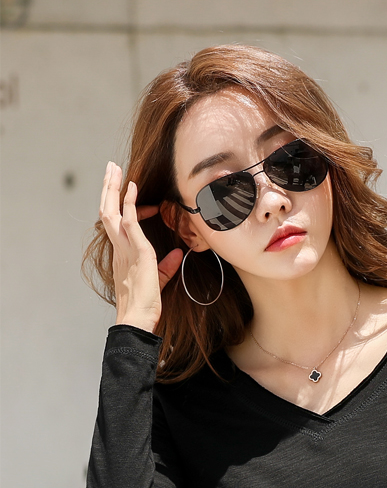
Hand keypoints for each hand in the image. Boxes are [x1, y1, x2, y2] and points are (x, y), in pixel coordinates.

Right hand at [99, 162, 182, 331]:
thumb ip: (167, 266)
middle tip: (110, 168)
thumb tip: (178, 254)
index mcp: (121, 254)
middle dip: (108, 189)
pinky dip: (131, 203)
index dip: (124, 206)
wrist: (139, 319)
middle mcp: (119, 248)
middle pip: (106, 211)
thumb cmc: (146, 305)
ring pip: (110, 211)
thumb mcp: (159, 280)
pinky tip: (133, 187)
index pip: (117, 223)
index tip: (133, 193)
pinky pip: (130, 221)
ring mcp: (125, 248)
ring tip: (114, 168)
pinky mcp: (137, 250)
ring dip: (112, 188)